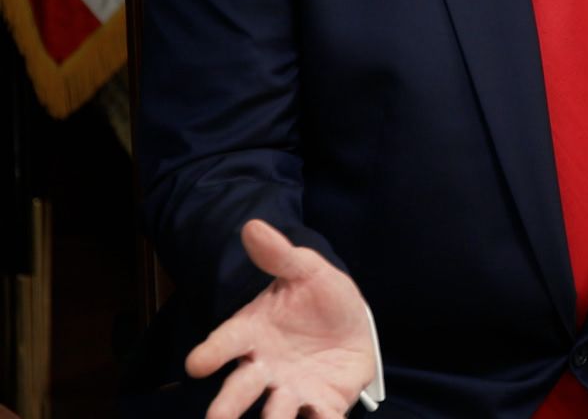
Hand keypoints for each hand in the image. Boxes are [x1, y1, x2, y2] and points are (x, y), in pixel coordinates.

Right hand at [187, 220, 376, 418]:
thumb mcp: (306, 271)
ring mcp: (290, 390)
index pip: (225, 343)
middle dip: (228, 406)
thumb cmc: (319, 298)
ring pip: (275, 413)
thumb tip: (254, 226)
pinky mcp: (322, 404)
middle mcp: (264, 368)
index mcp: (253, 334)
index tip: (196, 364)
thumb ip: (280, 255)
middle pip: (240, 389)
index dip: (211, 352)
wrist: (352, 325)